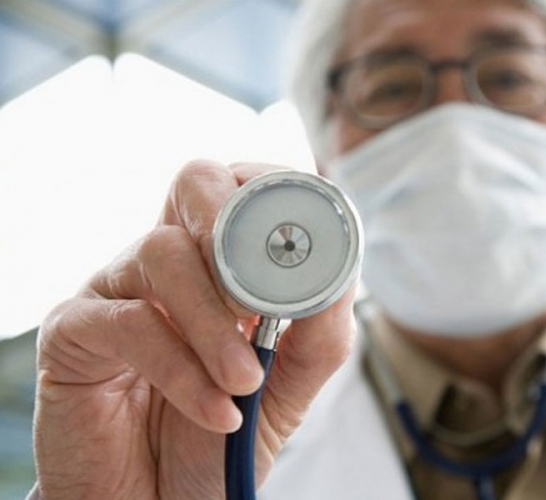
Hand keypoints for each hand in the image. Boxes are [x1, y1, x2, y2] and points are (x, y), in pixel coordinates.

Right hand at [33, 161, 355, 498]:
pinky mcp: (74, 331)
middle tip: (260, 293)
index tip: (308, 238)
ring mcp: (119, 289)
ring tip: (243, 381)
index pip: (246, 190)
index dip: (277, 195)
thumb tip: (341, 268)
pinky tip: (212, 409)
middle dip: (234, 224)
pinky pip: (127, 320)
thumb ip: (319, 330)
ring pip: (163, 251)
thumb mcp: (289, 385)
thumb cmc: (220, 436)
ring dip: (215, 322)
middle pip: (196, 182)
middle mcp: (170, 263)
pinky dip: (179, 368)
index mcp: (221, 264)